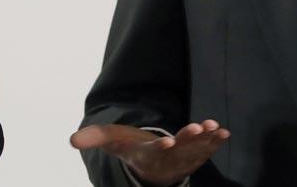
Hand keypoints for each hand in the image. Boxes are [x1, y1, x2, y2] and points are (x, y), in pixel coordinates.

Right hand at [70, 120, 229, 185]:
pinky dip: (215, 142)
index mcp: (147, 156)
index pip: (154, 153)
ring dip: (206, 140)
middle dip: (189, 139)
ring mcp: (184, 160)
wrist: (151, 169)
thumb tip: (72, 140)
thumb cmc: (132, 149)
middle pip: (180, 150)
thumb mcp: (114, 142)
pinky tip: (224, 132)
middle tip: (198, 127)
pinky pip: (207, 150)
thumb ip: (96, 138)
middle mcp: (168, 159)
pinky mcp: (196, 156)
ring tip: (213, 127)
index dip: (161, 148)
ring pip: (196, 151)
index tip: (168, 141)